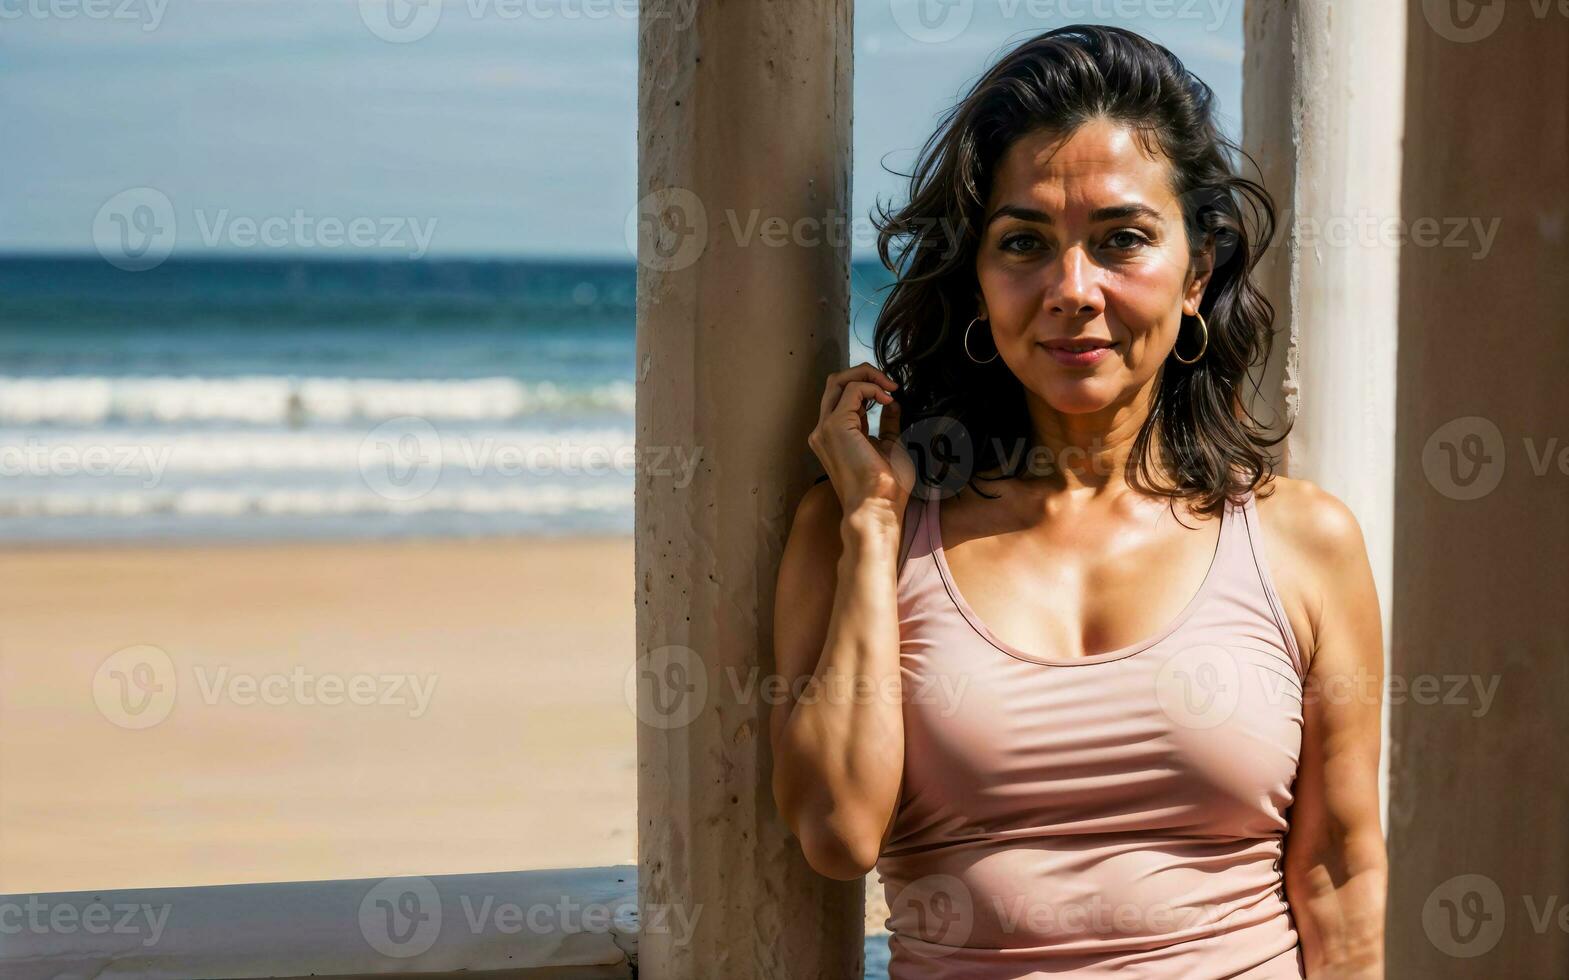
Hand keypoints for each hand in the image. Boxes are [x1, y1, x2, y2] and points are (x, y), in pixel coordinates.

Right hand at [806, 362, 915, 521]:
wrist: (876, 508)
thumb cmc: (884, 488)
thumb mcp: (889, 446)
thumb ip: (887, 423)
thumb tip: (892, 403)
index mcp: (834, 437)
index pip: (842, 397)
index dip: (867, 388)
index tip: (892, 395)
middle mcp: (823, 430)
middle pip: (836, 383)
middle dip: (865, 374)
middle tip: (891, 384)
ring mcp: (825, 427)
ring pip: (839, 380)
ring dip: (868, 375)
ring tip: (890, 387)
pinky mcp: (835, 425)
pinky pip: (853, 389)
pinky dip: (872, 387)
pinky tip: (887, 399)